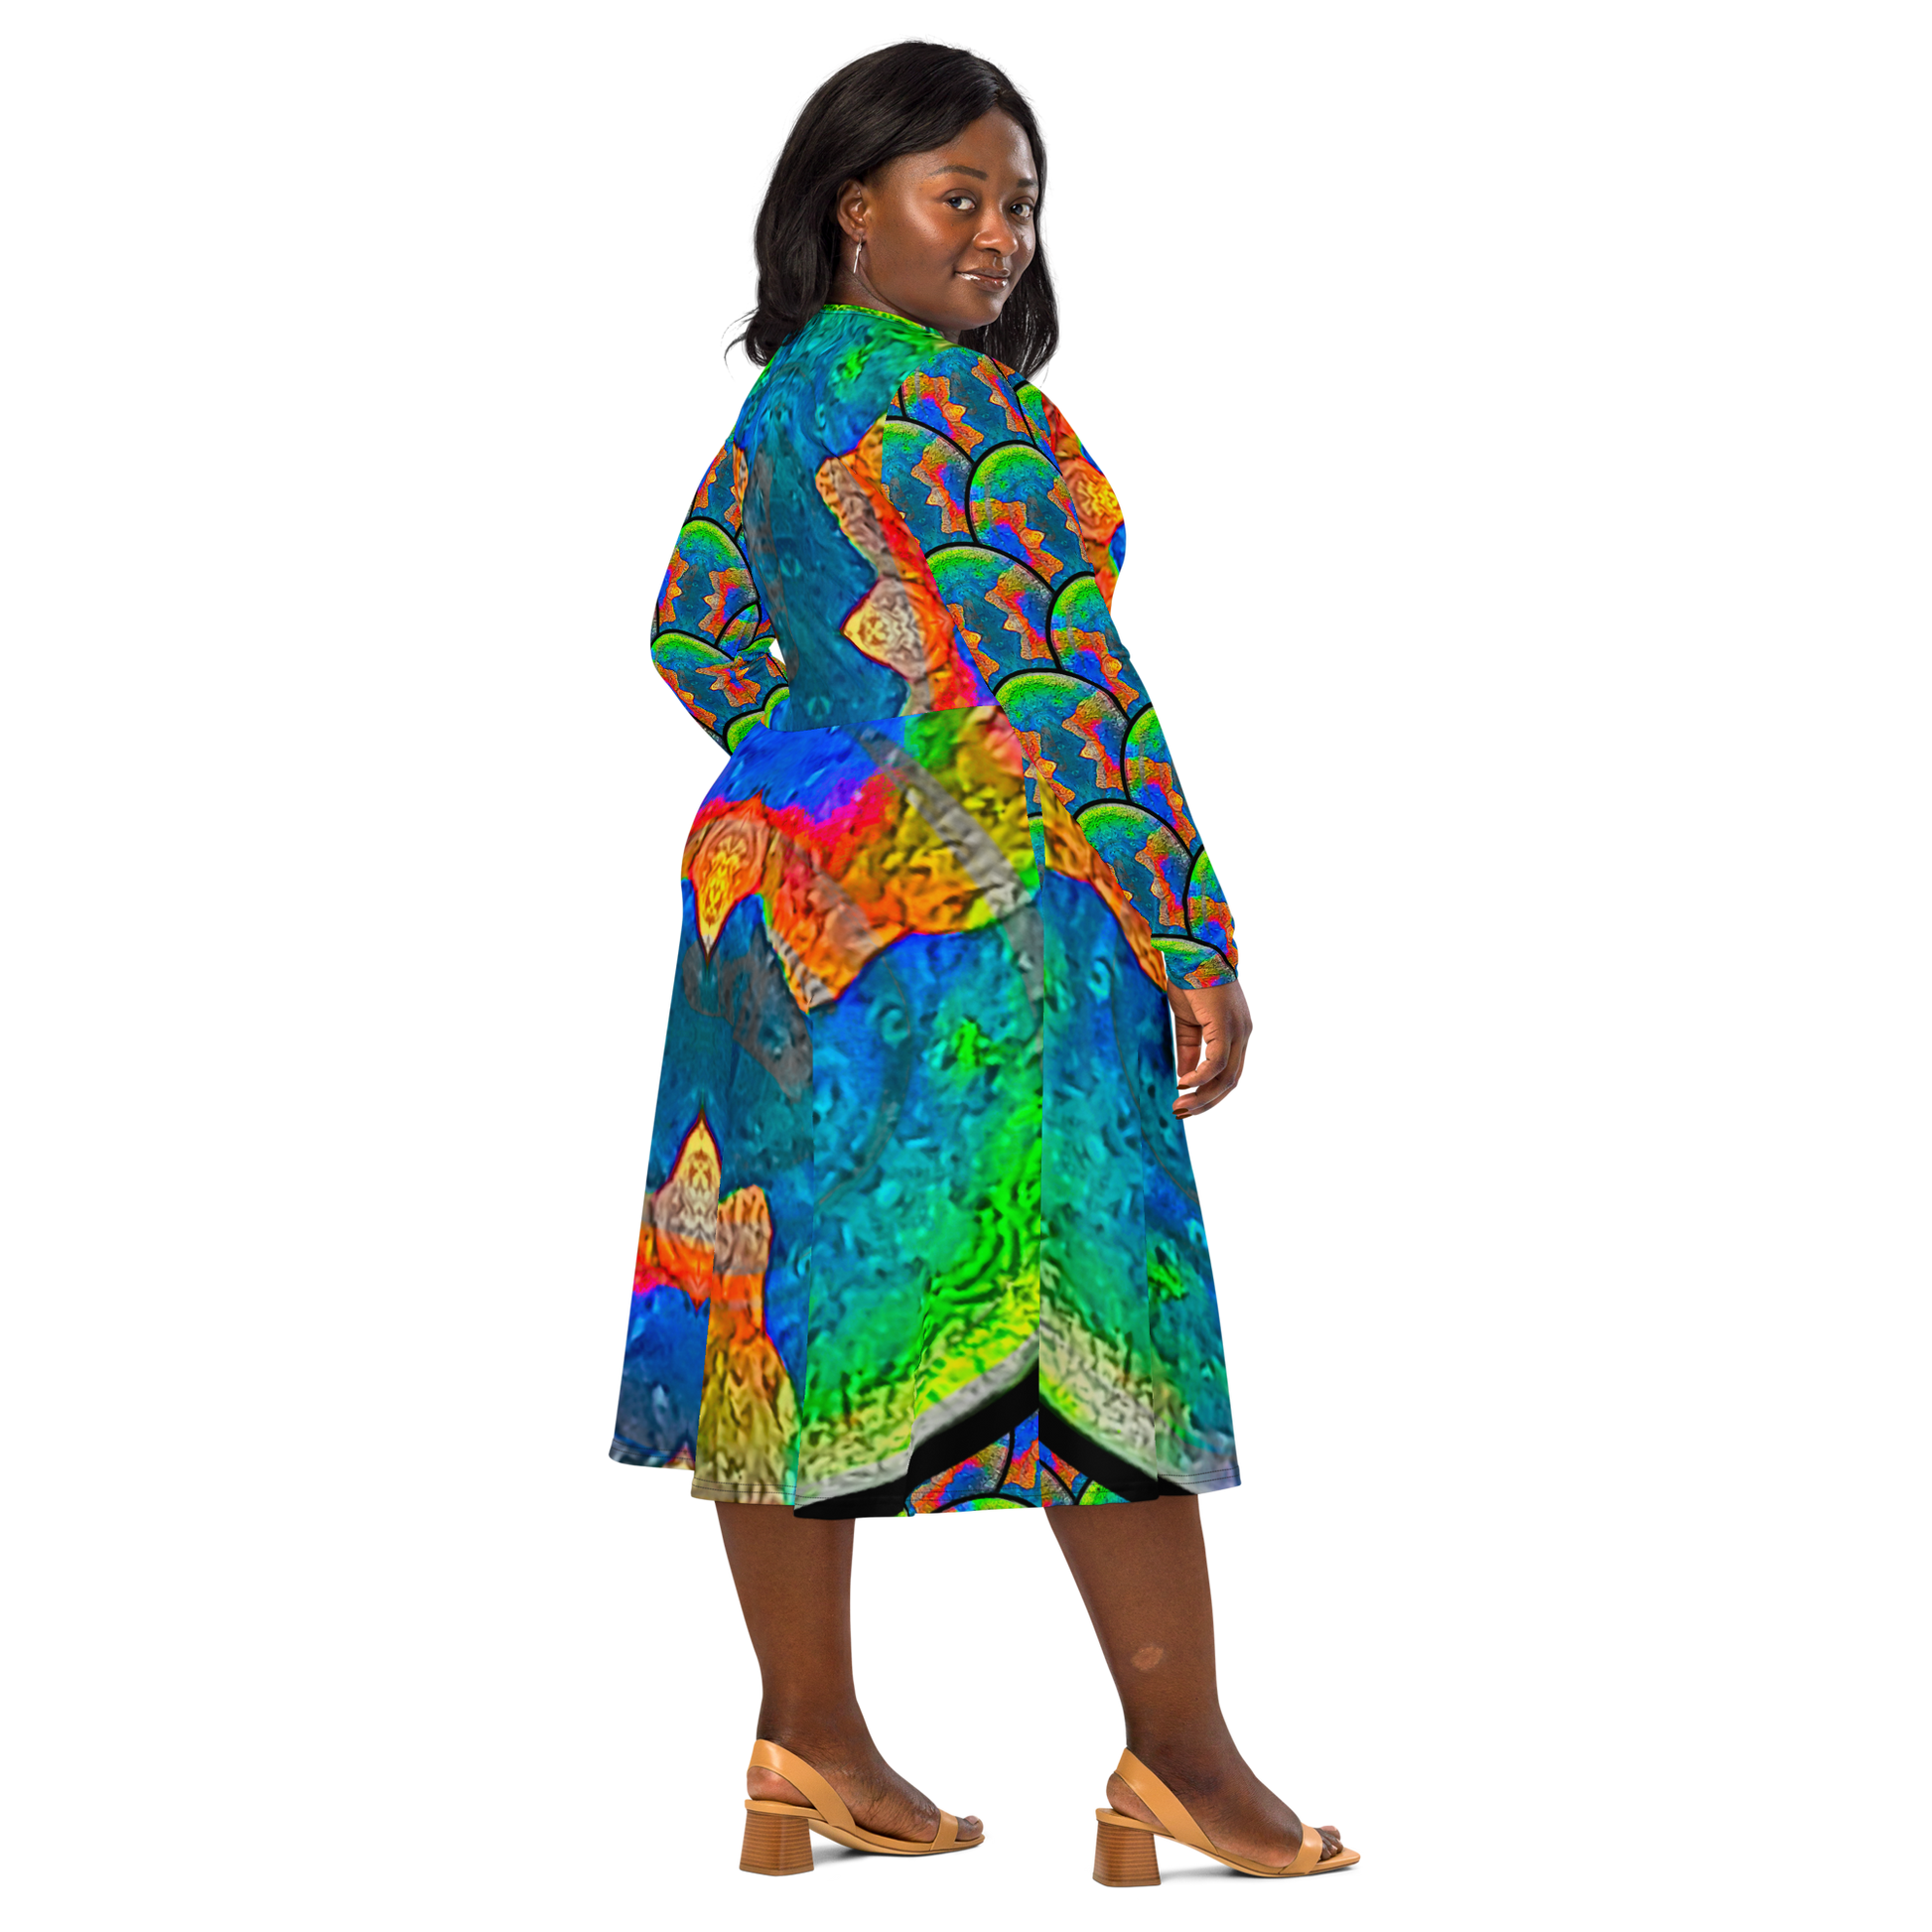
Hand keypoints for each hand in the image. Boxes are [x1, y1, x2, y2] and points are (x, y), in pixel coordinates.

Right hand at [1168, 979, 1253, 1119]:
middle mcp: (1246, 1034)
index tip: (1193, 1110)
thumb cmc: (1190, 981)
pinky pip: (1216, 1061)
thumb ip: (1189, 1054)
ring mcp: (1239, 1029)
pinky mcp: (1226, 1025)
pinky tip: (1184, 1085)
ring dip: (1202, 1096)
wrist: (1193, 950)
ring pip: (1226, 1076)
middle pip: (1233, 1082)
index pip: (1235, 1075)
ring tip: (1180, 1106)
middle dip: (1208, 1103)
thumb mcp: (1189, 1025)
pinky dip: (1201, 1078)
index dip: (1215, 1096)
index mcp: (1241, 1033)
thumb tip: (1184, 1083)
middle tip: (1183, 1115)